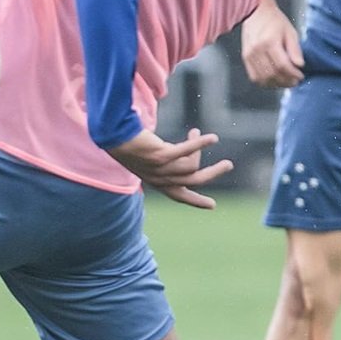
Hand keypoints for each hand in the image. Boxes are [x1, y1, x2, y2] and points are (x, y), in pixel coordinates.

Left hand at [106, 128, 232, 208]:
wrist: (112, 135)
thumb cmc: (129, 144)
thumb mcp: (148, 160)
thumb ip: (165, 164)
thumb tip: (185, 161)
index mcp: (156, 181)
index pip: (179, 195)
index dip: (196, 201)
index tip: (213, 205)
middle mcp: (159, 178)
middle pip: (194, 180)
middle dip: (213, 174)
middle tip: (228, 164)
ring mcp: (160, 168)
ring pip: (192, 165)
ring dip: (199, 147)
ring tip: (199, 133)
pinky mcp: (160, 156)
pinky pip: (187, 151)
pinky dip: (201, 144)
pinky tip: (212, 138)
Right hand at [240, 0, 303, 88]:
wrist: (256, 13)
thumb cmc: (274, 21)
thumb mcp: (290, 32)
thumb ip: (295, 49)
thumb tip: (299, 65)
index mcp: (269, 42)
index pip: (282, 65)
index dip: (293, 74)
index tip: (300, 76)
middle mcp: (257, 49)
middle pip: (272, 73)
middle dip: (286, 81)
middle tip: (294, 81)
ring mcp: (249, 54)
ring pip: (263, 77)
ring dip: (276, 83)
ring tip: (285, 81)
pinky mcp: (245, 57)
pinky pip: (254, 76)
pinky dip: (264, 81)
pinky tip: (273, 80)